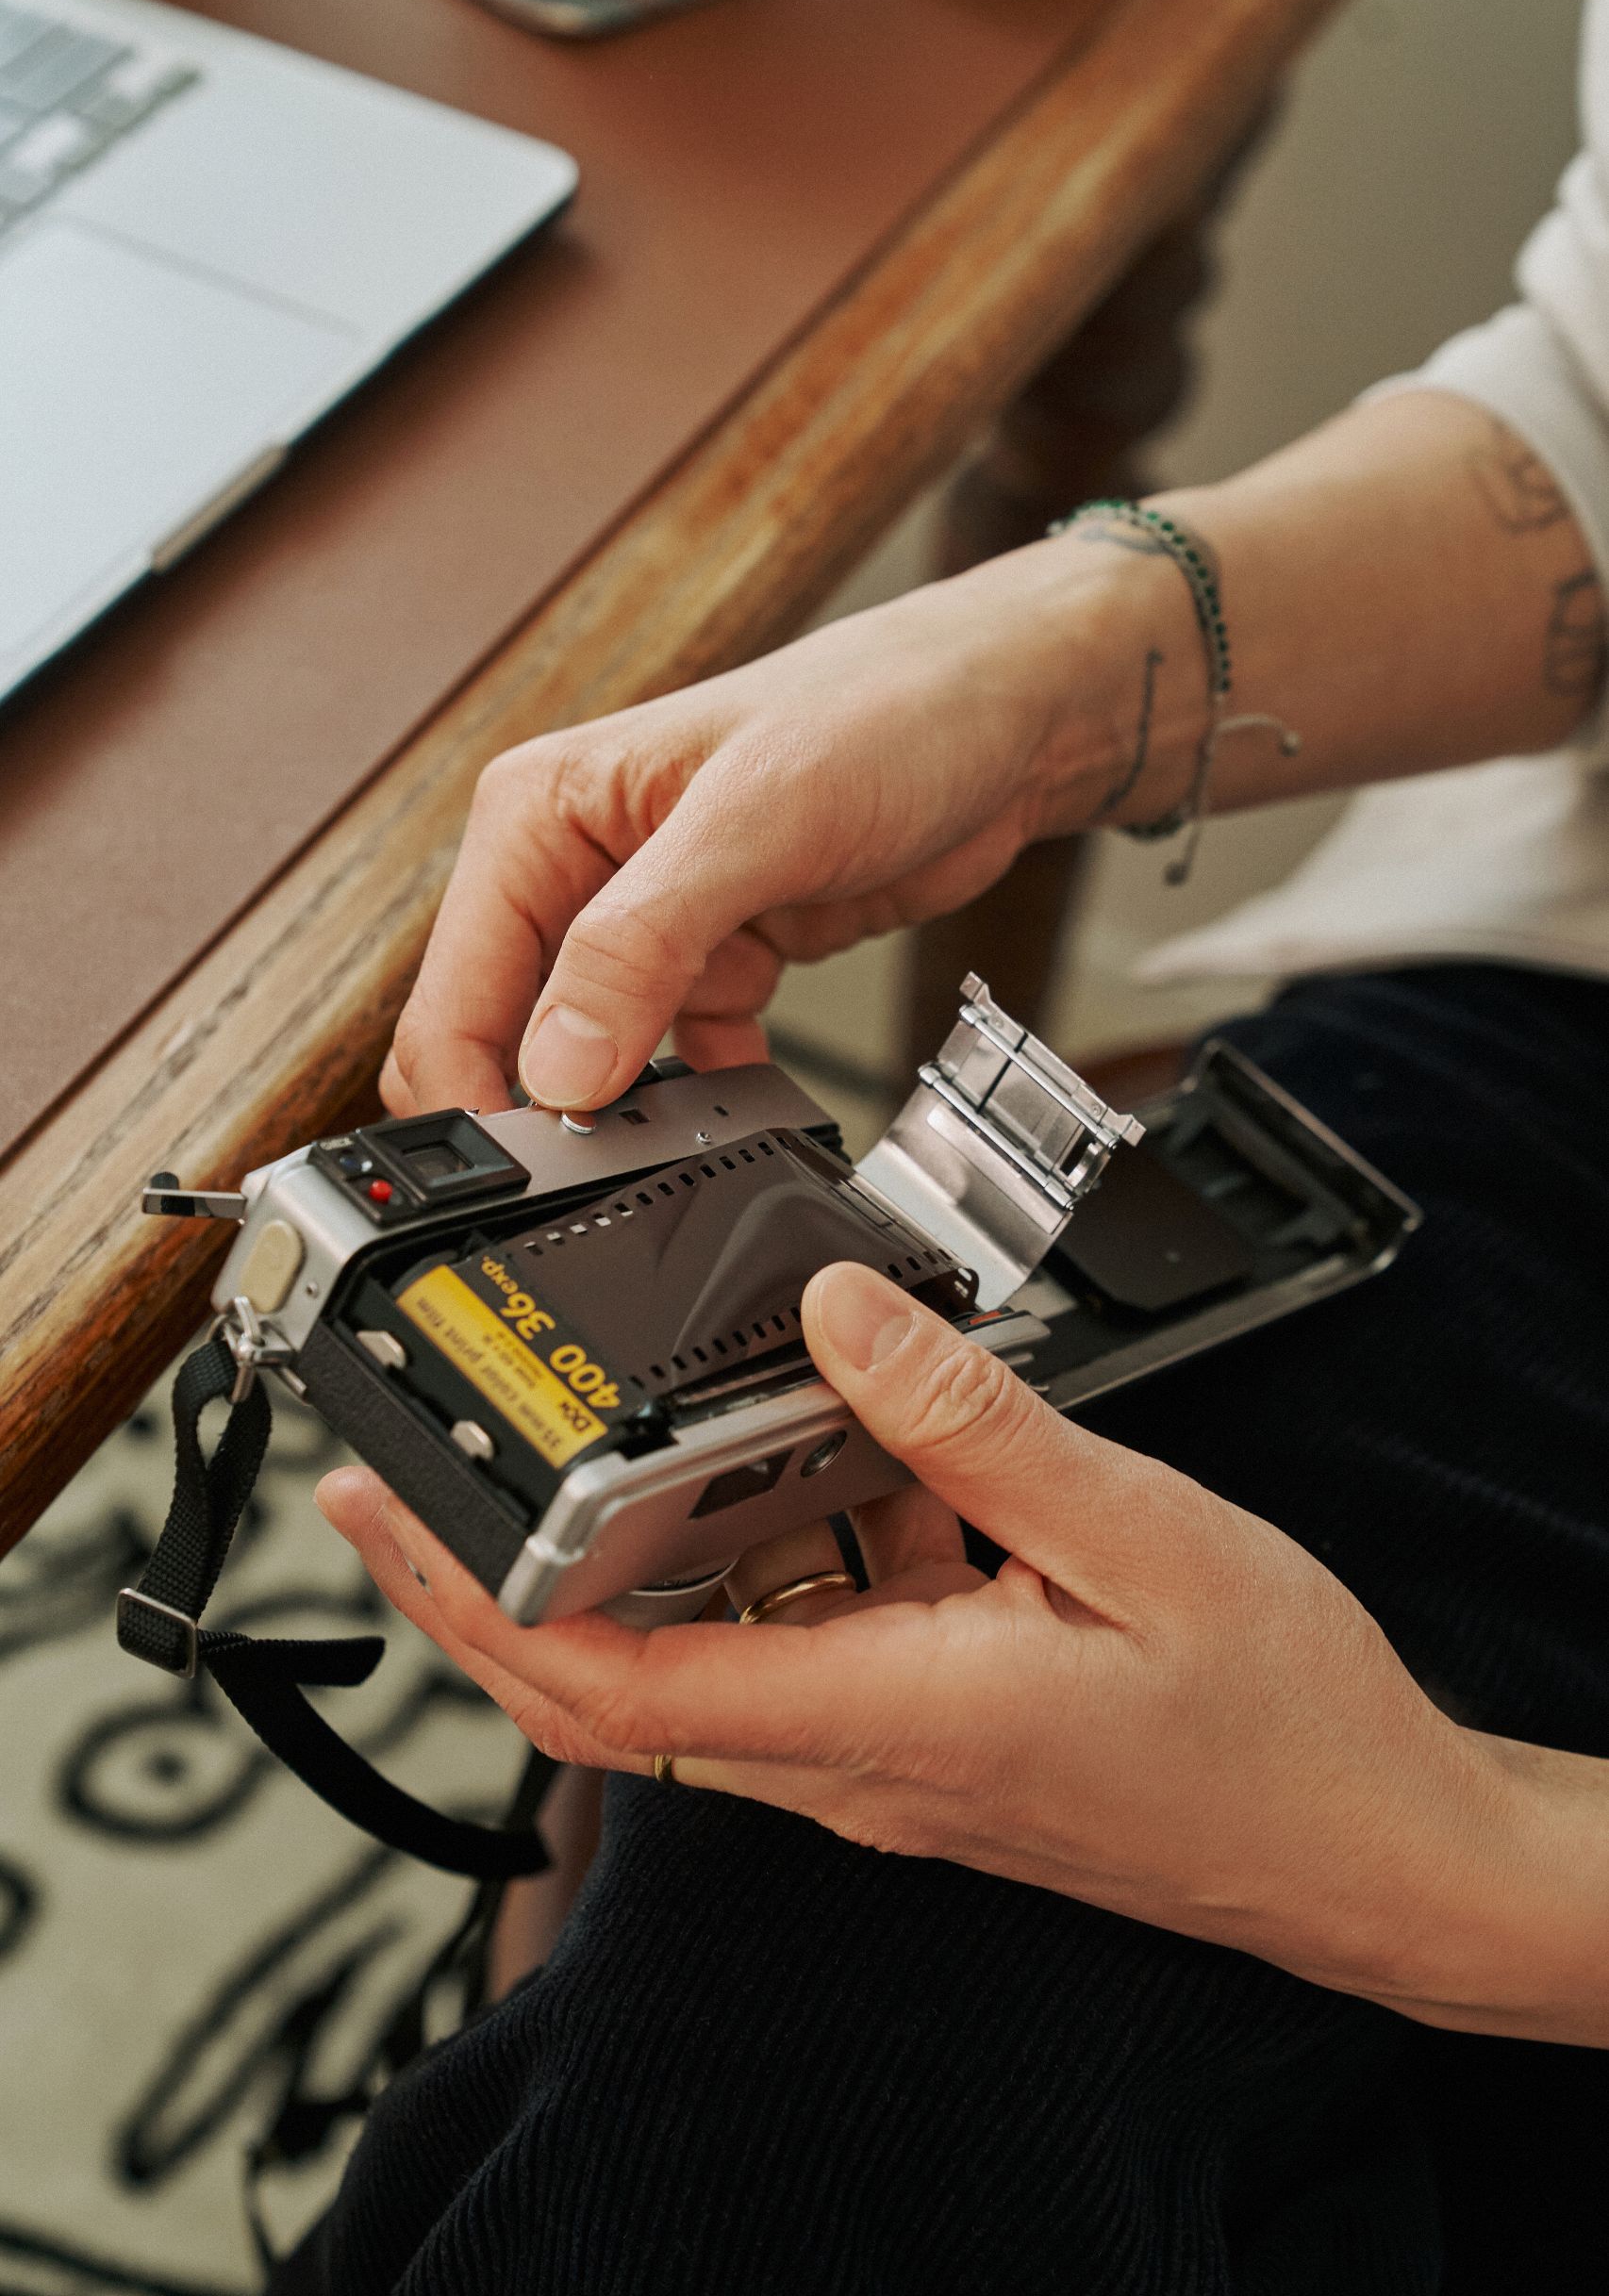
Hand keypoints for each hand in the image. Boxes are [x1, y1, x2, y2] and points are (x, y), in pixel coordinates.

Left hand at [318, 1263, 1530, 2031]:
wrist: (1374, 1848)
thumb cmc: (1281, 1728)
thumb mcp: (1137, 1530)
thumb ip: (969, 1418)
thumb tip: (837, 1310)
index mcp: (889, 1720)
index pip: (619, 1687)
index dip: (482, 1611)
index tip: (400, 1522)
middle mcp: (862, 1762)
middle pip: (619, 1690)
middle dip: (493, 1594)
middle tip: (414, 1483)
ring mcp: (891, 1761)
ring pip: (716, 1656)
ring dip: (663, 1554)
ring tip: (650, 1423)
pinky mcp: (933, 1737)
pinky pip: (816, 1644)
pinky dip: (795, 1553)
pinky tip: (855, 1461)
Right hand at [380, 539, 1140, 1116]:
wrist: (1004, 720)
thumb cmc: (883, 712)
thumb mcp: (754, 823)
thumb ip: (641, 946)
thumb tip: (558, 1069)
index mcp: (539, 817)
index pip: (453, 993)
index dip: (474, 1098)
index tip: (524, 1180)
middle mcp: (575, 872)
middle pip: (504, 1041)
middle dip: (540, 1121)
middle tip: (598, 1184)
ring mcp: (645, 928)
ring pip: (589, 1067)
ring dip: (622, 1120)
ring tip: (674, 1157)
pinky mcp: (715, 966)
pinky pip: (681, 1068)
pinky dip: (704, 1105)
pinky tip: (738, 1122)